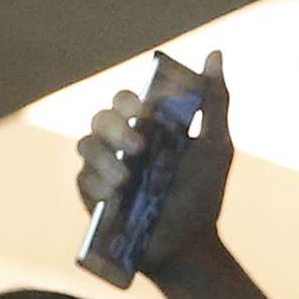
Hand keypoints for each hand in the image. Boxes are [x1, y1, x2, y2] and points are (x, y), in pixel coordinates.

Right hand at [75, 50, 234, 281]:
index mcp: (147, 127)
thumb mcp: (216, 145)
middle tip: (140, 147)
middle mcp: (121, 143)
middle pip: (101, 117)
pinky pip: (83, 180)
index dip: (131, 101)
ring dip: (105, 157)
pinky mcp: (93, 196)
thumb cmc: (203, 193)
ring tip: (128, 179)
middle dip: (116, 127)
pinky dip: (98, 184)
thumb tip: (215, 53)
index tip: (148, 112)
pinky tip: (116, 195)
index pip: (127, 100)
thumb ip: (215, 101)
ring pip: (86, 144)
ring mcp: (105, 169)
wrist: (190, 244)